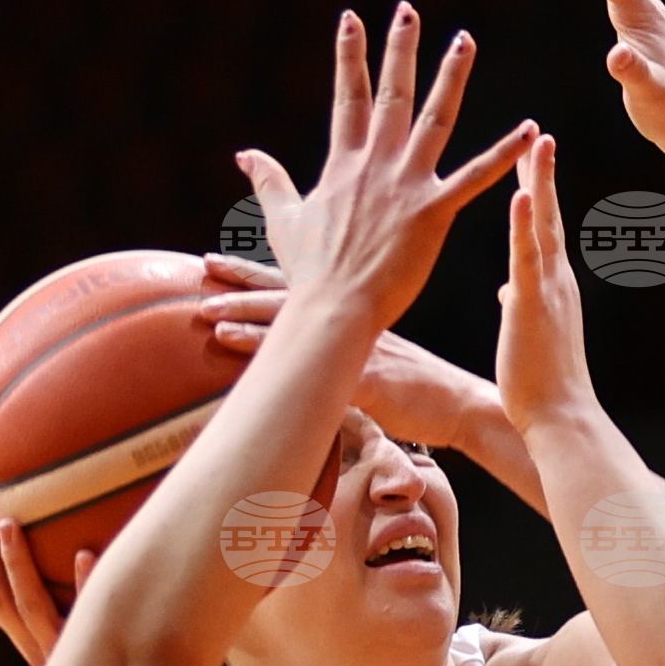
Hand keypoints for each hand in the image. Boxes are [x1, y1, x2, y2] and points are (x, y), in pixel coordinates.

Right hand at [0, 505, 74, 665]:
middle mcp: (36, 646)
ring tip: (9, 522)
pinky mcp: (97, 659)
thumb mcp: (78, 630)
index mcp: (24, 638)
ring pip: (30, 608)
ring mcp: (64, 653)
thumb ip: (64, 593)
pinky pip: (89, 620)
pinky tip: (84, 554)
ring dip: (15, 565)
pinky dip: (84, 586)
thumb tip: (65, 532)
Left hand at [196, 254, 503, 452]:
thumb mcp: (386, 355)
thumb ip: (353, 346)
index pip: (296, 281)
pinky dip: (278, 358)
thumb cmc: (423, 387)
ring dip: (247, 316)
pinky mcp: (365, 378)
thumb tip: (328, 355)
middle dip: (242, 280)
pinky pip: (315, 366)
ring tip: (207, 313)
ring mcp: (357, 345)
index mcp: (355, 310)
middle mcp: (352, 318)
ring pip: (294, 323)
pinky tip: (251, 356)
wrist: (461, 405)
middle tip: (202, 267)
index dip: (257, 270)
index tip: (220, 260)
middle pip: (287, 292)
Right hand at [238, 4, 532, 335]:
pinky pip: (476, 177)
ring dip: (451, 77)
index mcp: (344, 163)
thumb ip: (270, 180)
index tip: (352, 19)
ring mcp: (406, 185)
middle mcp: (376, 164)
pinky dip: (504, 153)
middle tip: (410, 10)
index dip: (350, 56)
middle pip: (392, 94)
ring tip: (465, 40)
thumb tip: (243, 153)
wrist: (333, 308)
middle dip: (399, 49)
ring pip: (435, 119)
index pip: (349, 97)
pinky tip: (531, 129)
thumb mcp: (284, 218)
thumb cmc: (309, 272)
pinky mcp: (433, 212)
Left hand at [495, 135, 600, 432]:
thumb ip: (520, 307)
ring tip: (537, 143)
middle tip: (540, 136)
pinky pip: (527, 259)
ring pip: (543, 226)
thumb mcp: (527, 336)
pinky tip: (521, 195)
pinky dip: (524, 225)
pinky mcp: (532, 305)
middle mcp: (555, 281)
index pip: (543, 231)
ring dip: (540, 183)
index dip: (540, 194)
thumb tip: (509, 293)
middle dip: (543, 175)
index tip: (534, 162)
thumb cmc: (542, 388)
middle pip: (548, 217)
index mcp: (551, 288)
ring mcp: (547, 290)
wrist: (561, 420)